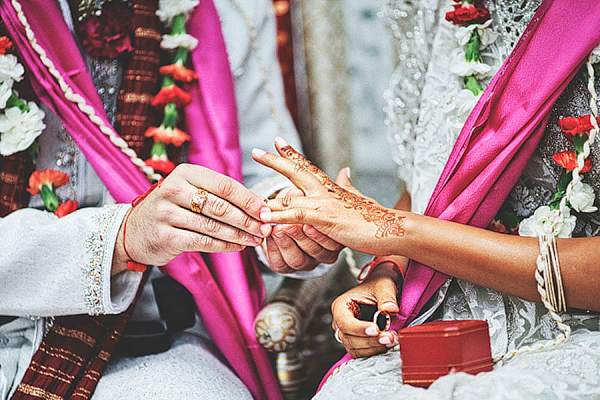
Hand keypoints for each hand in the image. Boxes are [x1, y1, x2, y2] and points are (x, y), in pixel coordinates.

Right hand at [112, 164, 270, 272]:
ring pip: (213, 226)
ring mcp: (167, 213)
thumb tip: (259, 205)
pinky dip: (224, 245)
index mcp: (185, 173)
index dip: (249, 199)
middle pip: (221, 206)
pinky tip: (238, 247)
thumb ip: (220, 196)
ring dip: (239, 235)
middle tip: (265, 228)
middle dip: (248, 220)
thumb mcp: (191, 192)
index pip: (225, 185)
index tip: (267, 210)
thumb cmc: (172, 209)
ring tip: (256, 240)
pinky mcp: (165, 236)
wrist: (133, 231)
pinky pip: (202, 242)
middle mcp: (173, 189)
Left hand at [252, 138, 405, 255]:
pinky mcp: (326, 218)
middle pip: (296, 171)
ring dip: (269, 200)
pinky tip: (265, 219)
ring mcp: (325, 203)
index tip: (277, 141)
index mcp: (330, 187)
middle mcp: (325, 191)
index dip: (291, 153)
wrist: (392, 228)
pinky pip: (297, 216)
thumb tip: (344, 171)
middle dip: (275, 161)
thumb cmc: (375, 218)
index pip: (307, 166)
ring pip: (291, 197)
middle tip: (256, 151)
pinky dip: (279, 217)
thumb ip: (348, 185)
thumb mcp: (357, 198)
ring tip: (249, 199)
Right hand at [332, 263, 400, 357]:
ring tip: (393, 339)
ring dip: (375, 347)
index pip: (345, 322)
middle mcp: (341, 321)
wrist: (383, 290)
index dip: (359, 329)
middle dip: (371, 341)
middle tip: (390, 337)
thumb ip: (387, 297)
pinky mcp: (358, 341)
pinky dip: (375, 350)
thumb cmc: (379, 284)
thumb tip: (390, 310)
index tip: (376, 330)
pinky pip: (363, 352)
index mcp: (341, 306)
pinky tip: (389, 344)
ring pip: (356, 348)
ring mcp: (349, 333)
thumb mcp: (384, 285)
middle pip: (349, 338)